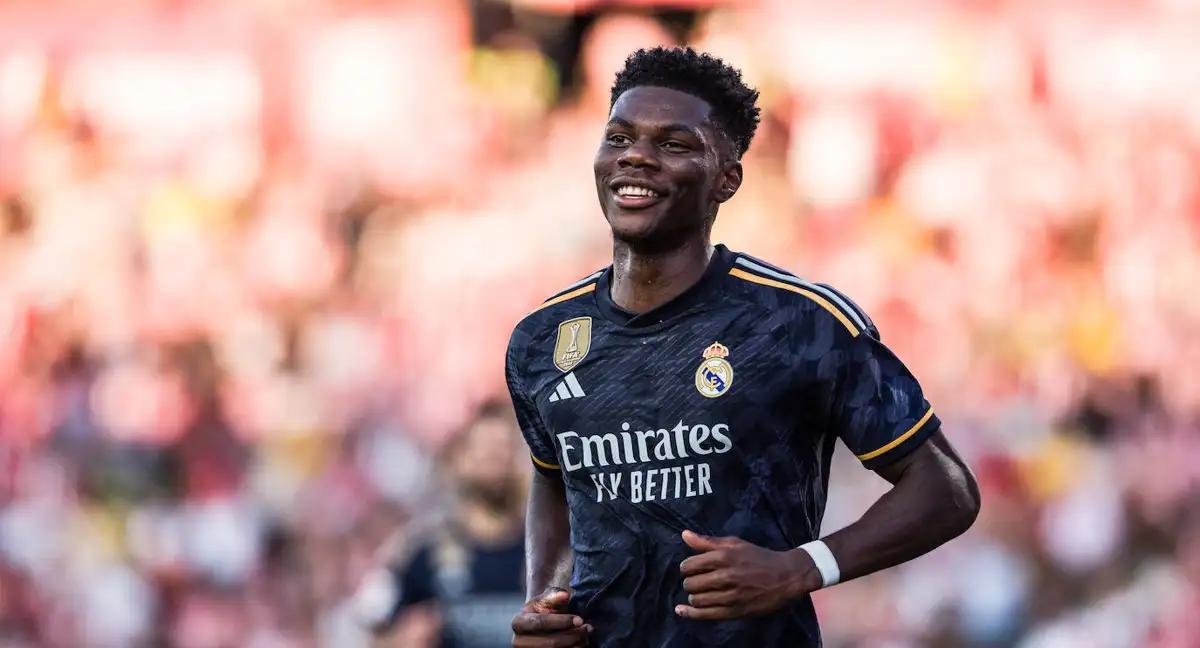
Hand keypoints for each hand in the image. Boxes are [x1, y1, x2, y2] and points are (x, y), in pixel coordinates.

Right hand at [512, 588, 590, 646]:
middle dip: (573, 635)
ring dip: (575, 645)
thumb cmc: (544, 611)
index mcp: (518, 623)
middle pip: (551, 642)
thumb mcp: (547, 600)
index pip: (540, 623)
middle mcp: (518, 642)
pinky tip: (580, 643)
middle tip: (587, 628)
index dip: (562, 621)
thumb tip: (564, 595)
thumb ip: (554, 596)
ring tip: (585, 636)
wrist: (540, 625)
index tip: (579, 619)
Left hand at [675, 530, 820, 620]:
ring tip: (701, 592)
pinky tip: (681, 611)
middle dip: (690, 582)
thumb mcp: (735, 543)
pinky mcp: (736, 611)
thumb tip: (684, 535)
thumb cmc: (759, 557)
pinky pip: (707, 614)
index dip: (687, 567)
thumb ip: (707, 541)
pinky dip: (690, 613)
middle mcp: (726, 576)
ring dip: (694, 596)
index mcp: (724, 556)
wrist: (787, 576)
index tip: (691, 568)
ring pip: (697, 600)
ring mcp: (731, 596)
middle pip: (691, 583)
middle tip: (698, 581)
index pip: (689, 565)